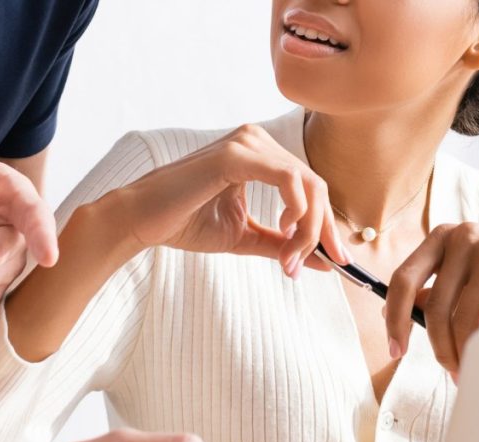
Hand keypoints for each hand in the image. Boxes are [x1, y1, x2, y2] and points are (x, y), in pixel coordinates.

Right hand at [93, 124, 349, 277]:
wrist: (140, 222)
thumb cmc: (186, 223)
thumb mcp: (246, 238)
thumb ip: (283, 244)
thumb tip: (325, 262)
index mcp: (261, 155)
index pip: (310, 187)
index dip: (328, 225)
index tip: (338, 260)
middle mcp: (256, 141)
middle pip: (315, 185)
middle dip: (325, 230)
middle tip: (326, 264)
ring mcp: (247, 143)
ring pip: (306, 184)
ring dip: (308, 228)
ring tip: (292, 259)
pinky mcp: (236, 155)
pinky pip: (287, 178)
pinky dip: (296, 209)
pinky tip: (284, 230)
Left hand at [384, 223, 478, 377]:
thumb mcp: (472, 274)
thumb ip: (438, 289)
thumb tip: (397, 315)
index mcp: (444, 235)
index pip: (403, 279)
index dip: (394, 318)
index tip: (395, 350)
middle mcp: (465, 235)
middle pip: (435, 307)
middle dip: (439, 348)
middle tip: (449, 370)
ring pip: (464, 317)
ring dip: (465, 352)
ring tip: (471, 368)